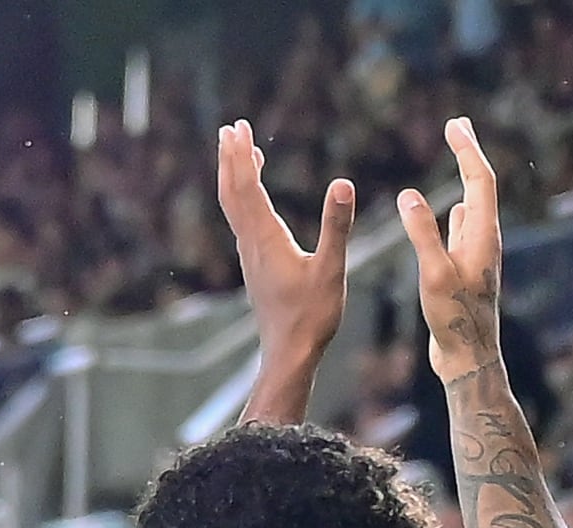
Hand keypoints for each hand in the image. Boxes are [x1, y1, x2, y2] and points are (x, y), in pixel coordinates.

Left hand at [222, 120, 360, 380]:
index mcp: (267, 239)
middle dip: (230, 159)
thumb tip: (343, 184)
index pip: (247, 189)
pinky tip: (254, 197)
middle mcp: (252, 245)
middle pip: (232, 193)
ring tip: (239, 151)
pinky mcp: (256, 267)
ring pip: (235, 208)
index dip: (240, 157)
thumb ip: (336, 226)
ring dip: (234, 177)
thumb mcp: (331, 269)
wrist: (289, 353)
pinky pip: (243, 223)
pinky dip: (245, 200)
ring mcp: (250, 257)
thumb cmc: (312, 316)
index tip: (236, 129)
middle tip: (229, 129)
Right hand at [392, 117, 504, 380]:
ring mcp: (478, 255)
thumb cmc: (453, 320)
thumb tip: (409, 196)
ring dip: (466, 177)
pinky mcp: (468, 270)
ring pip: (475, 206)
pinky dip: (458, 209)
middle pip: (481, 186)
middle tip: (458, 125)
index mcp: (483, 236)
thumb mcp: (434, 275)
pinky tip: (455, 208)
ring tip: (459, 155)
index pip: (479, 181)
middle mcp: (486, 240)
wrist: (467, 358)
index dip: (467, 150)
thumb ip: (423, 234)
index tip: (453, 125)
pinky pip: (466, 229)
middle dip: (470, 153)